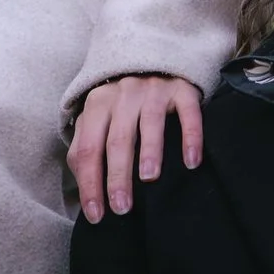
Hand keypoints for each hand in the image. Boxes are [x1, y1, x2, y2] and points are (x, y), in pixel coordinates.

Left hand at [69, 73, 203, 219]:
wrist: (153, 57)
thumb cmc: (120, 101)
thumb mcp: (97, 117)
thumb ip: (84, 146)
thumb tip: (82, 187)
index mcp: (97, 105)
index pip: (88, 149)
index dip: (90, 184)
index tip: (96, 215)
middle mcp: (123, 95)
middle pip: (117, 140)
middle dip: (118, 177)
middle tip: (122, 208)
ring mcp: (154, 90)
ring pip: (150, 123)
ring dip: (150, 152)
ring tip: (149, 179)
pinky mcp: (182, 89)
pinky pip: (188, 113)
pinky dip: (191, 137)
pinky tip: (191, 162)